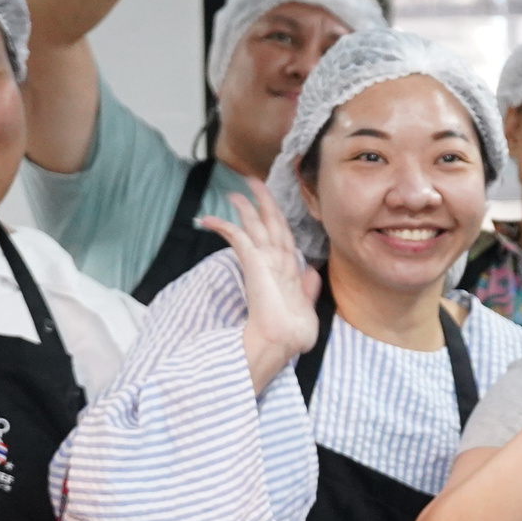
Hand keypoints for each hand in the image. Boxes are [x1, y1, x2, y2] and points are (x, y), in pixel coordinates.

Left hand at [198, 182, 321, 391]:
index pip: (286, 236)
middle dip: (265, 202)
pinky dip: (224, 226)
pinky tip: (211, 219)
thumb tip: (311, 272)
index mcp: (295, 270)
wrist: (279, 339)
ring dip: (247, 208)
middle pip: (274, 223)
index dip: (278, 218)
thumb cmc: (291, 330)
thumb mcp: (304, 306)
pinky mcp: (256, 262)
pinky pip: (239, 238)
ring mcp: (270, 260)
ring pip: (258, 226)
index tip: (269, 204)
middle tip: (254, 182)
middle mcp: (284, 260)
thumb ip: (308, 287)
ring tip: (235, 193)